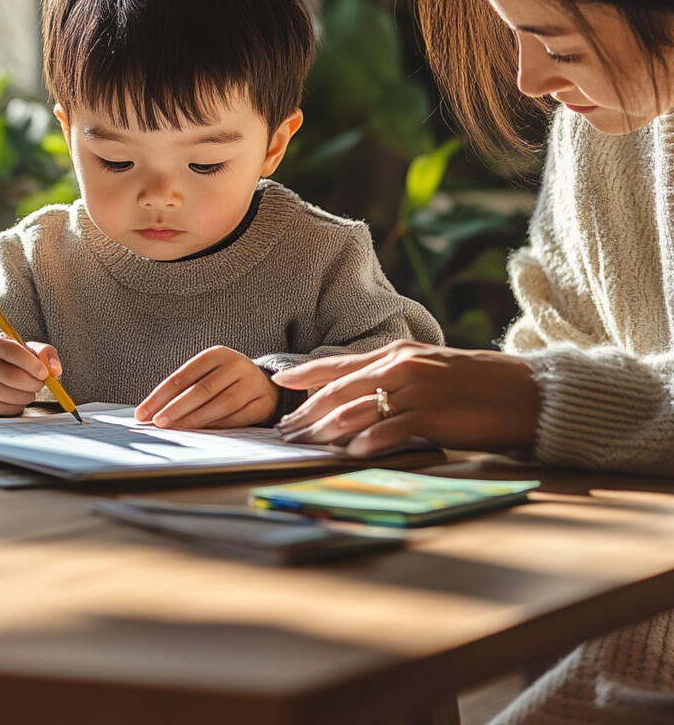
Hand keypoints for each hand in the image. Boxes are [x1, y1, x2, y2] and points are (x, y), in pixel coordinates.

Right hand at [0, 332, 62, 415]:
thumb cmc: (15, 357)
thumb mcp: (30, 348)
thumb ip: (46, 354)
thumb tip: (55, 370)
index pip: (11, 352)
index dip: (31, 363)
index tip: (44, 372)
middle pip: (13, 376)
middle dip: (35, 381)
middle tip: (42, 381)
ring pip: (14, 395)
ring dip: (31, 393)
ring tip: (31, 386)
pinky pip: (12, 409)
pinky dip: (23, 404)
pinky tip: (21, 394)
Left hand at [135, 346, 278, 428]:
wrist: (264, 384)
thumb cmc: (224, 381)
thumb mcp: (205, 375)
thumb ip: (182, 390)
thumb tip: (151, 412)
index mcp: (217, 354)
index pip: (183, 375)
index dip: (161, 395)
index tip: (144, 412)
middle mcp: (237, 365)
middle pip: (202, 389)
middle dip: (177, 408)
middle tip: (158, 422)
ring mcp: (253, 383)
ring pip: (222, 404)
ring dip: (197, 419)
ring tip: (178, 429)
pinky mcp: (263, 402)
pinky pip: (240, 417)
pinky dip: (220, 425)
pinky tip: (204, 432)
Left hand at [272, 340, 539, 455]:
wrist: (527, 391)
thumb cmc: (477, 384)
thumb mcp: (428, 370)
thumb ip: (393, 379)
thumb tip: (358, 397)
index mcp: (396, 353)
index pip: (338, 365)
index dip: (305, 374)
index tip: (278, 384)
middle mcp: (400, 366)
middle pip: (339, 390)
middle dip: (307, 412)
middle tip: (284, 431)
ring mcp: (416, 389)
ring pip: (358, 409)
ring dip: (327, 430)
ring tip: (305, 445)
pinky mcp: (434, 414)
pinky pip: (392, 428)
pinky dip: (369, 441)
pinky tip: (352, 452)